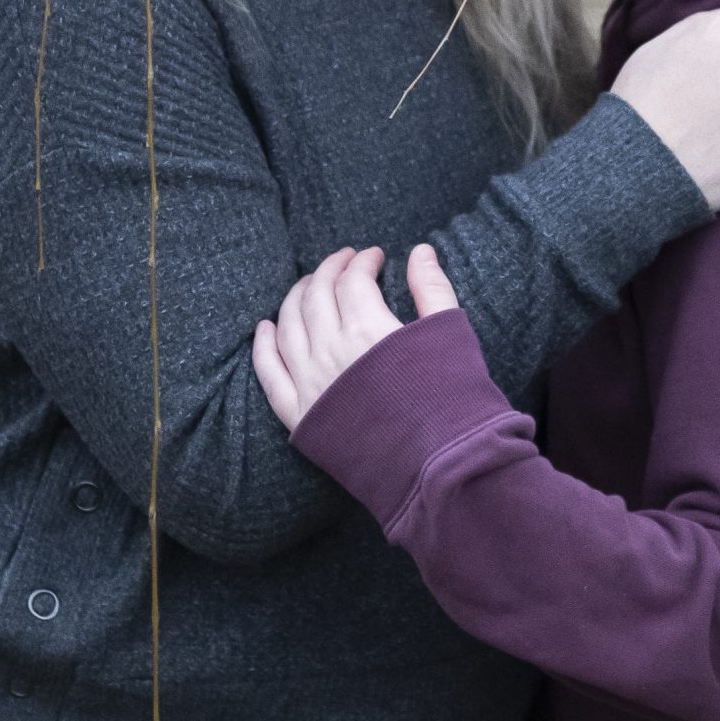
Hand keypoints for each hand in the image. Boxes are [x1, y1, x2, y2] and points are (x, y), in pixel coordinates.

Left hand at [252, 243, 461, 430]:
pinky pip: (270, 374)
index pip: (353, 281)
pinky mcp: (301, 417)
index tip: (375, 256)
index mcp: (368, 330)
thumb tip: (420, 250)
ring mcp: (310, 385)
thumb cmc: (456, 402)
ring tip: (310, 285)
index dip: (363, 262)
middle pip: (316, 296)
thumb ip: (432, 288)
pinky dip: (264, 346)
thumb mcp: (451, 335)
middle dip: (329, 270)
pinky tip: (266, 328)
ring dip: (296, 298)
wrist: (442, 470)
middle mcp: (331, 353)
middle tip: (343, 261)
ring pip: (288, 326)